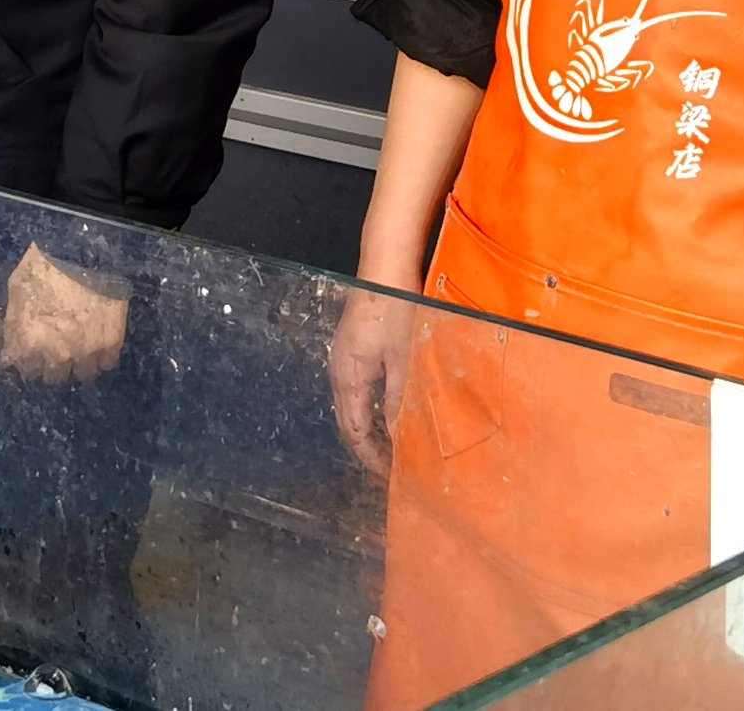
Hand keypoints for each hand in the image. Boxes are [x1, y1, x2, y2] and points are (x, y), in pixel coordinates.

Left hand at [0, 243, 128, 383]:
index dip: (25, 360)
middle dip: (49, 365)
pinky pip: (106, 364)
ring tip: (78, 349)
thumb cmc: (43, 266)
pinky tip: (97, 345)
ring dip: (77, 364)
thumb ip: (12, 325)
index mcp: (29, 343)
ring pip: (81, 375)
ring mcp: (85, 352)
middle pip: (51, 378)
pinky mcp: (110, 344)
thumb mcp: (16, 291)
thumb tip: (8, 349)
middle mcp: (56, 355)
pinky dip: (101, 357)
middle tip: (53, 350)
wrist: (83, 250)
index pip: (23, 369)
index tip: (29, 354)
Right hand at [329, 281, 418, 477]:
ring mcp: (342, 356)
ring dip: (369, 429)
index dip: (371, 458)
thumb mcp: (404, 360)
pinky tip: (387, 410)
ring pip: (351, 406)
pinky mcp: (351, 346)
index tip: (390, 478)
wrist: (385, 266)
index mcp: (348, 378)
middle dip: (368, 448)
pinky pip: (355, 389)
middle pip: (348, 422)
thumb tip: (400, 440)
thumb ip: (400, 402)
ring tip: (393, 446)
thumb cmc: (397, 310)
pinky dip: (368, 408)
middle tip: (392, 469)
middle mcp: (338, 371)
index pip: (355, 432)